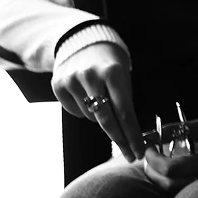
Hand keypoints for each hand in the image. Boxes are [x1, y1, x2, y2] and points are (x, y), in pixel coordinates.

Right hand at [52, 41, 140, 158]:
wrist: (82, 41)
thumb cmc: (110, 62)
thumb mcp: (124, 74)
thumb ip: (125, 99)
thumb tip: (130, 133)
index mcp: (113, 72)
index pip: (125, 111)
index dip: (132, 135)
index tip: (139, 152)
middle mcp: (91, 76)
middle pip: (107, 120)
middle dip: (121, 140)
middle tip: (131, 156)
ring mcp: (72, 81)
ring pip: (91, 117)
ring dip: (101, 117)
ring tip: (102, 99)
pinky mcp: (58, 86)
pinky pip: (75, 112)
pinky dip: (84, 111)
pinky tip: (86, 97)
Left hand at [136, 119, 197, 189]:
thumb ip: (179, 129)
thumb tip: (152, 133)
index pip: (172, 169)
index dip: (154, 159)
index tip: (150, 146)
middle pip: (166, 184)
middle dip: (151, 168)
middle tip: (149, 152)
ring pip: (170, 189)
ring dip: (157, 175)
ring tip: (156, 158)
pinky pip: (178, 189)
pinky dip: (167, 178)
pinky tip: (168, 165)